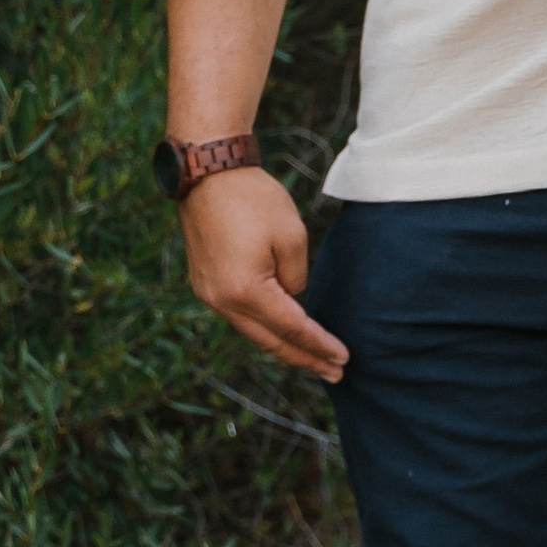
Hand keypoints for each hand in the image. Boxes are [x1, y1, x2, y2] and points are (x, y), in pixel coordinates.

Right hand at [181, 165, 349, 381]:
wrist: (207, 173)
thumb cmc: (253, 199)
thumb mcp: (291, 237)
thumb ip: (297, 277)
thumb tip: (293, 300)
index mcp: (246, 291)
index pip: (291, 328)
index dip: (319, 345)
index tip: (342, 359)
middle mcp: (221, 301)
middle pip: (269, 341)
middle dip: (303, 358)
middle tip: (333, 372)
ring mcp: (208, 294)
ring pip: (252, 331)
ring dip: (282, 346)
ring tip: (312, 359)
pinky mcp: (204, 283)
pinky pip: (238, 315)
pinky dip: (263, 327)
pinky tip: (281, 332)